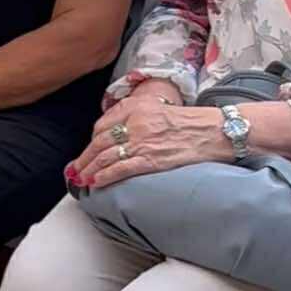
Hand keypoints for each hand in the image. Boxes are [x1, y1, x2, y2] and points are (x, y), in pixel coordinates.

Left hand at [72, 100, 232, 190]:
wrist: (213, 131)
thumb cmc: (191, 122)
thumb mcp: (159, 108)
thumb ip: (137, 116)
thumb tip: (117, 132)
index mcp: (137, 107)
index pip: (104, 124)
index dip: (92, 140)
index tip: (88, 151)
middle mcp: (136, 122)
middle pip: (100, 142)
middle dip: (85, 158)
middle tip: (76, 169)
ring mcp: (142, 142)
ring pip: (106, 157)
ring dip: (90, 170)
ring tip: (82, 179)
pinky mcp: (151, 160)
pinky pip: (120, 169)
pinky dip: (105, 177)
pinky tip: (97, 184)